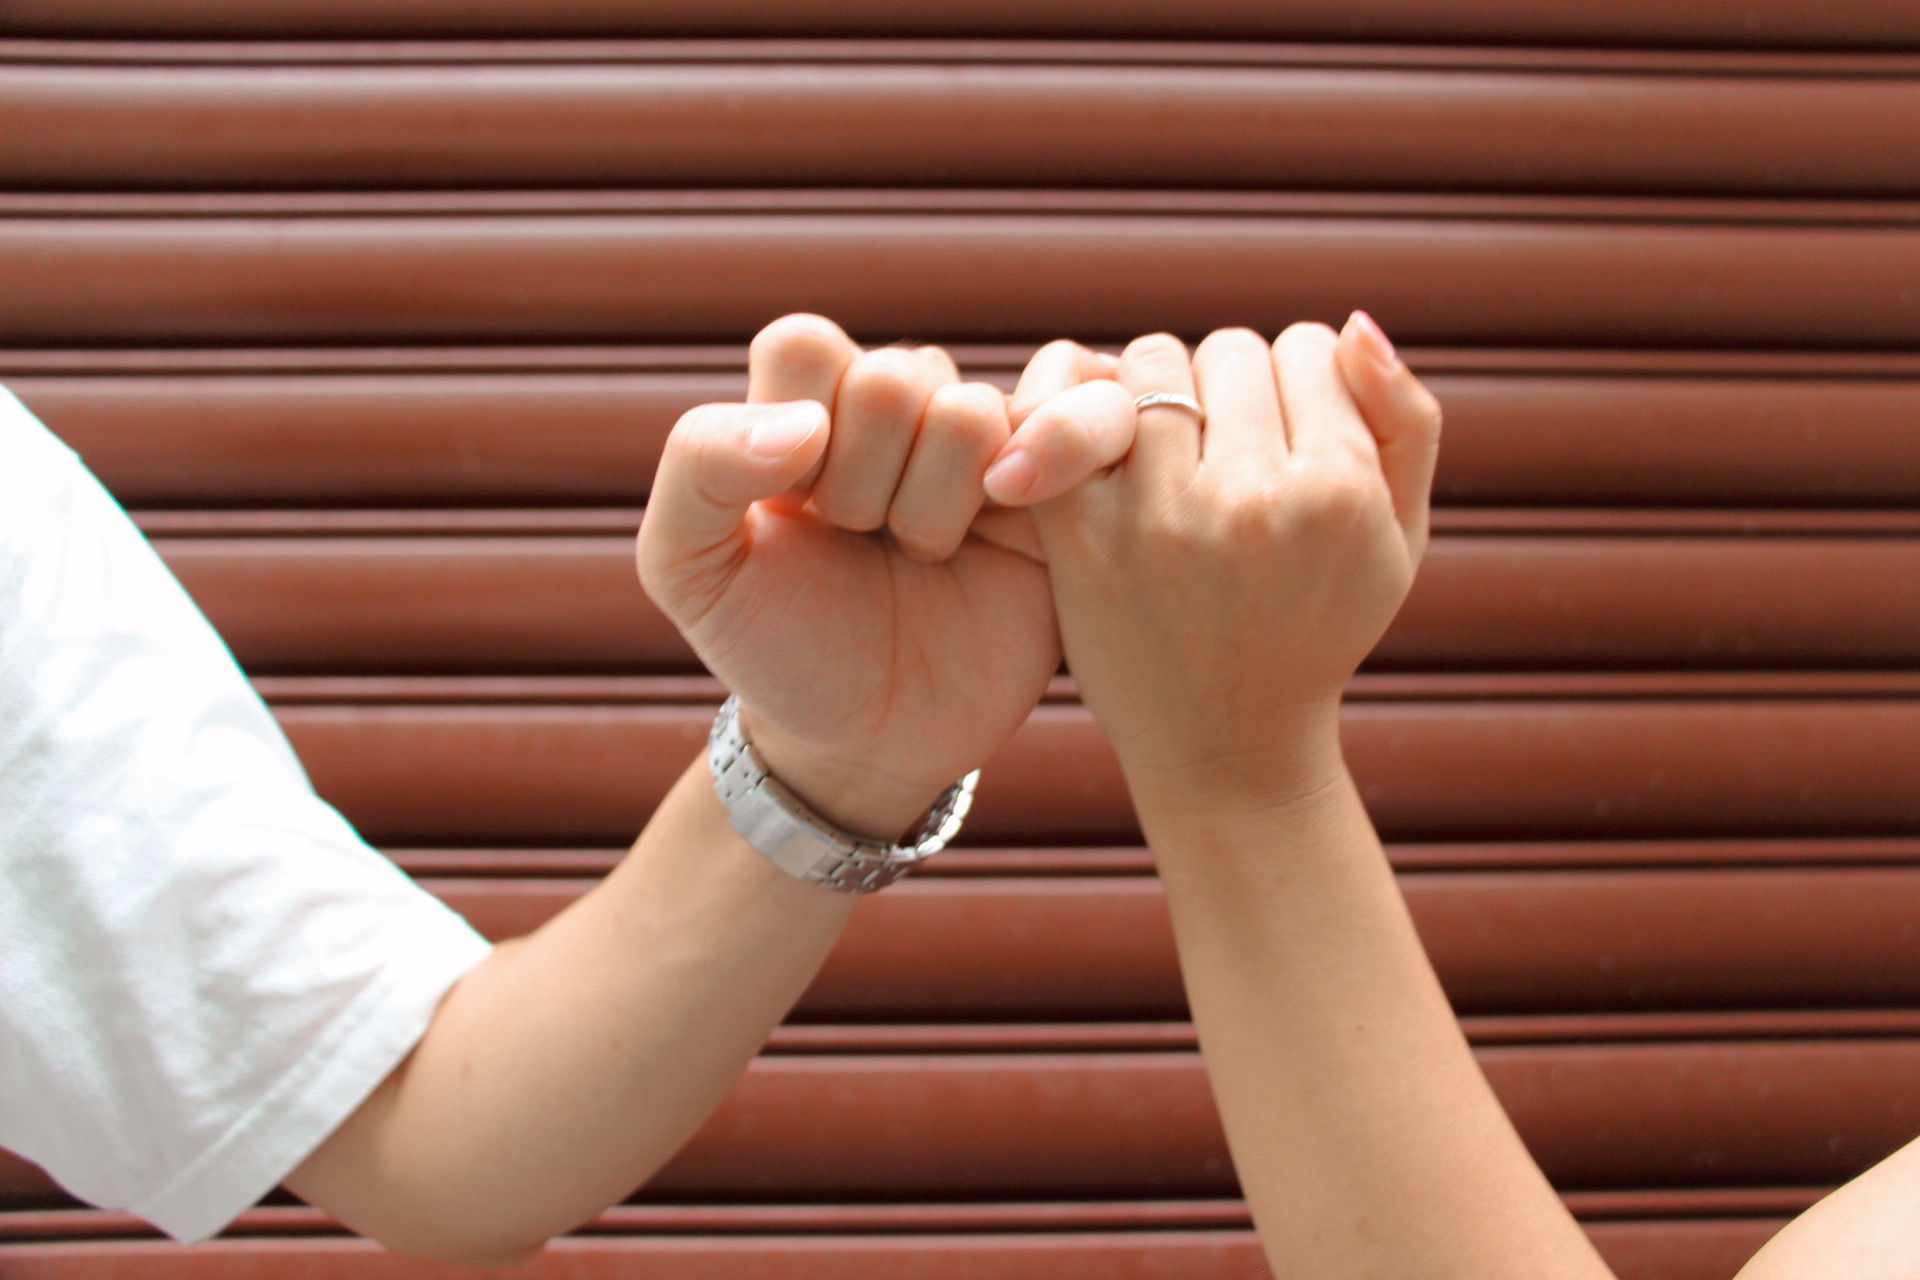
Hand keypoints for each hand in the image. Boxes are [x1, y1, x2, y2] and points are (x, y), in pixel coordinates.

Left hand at [636, 314, 1134, 839]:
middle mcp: (898, 407)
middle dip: (862, 488)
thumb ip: (699, 470)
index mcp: (808, 402)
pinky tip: (1002, 534)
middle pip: (891, 377)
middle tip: (861, 546)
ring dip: (934, 509)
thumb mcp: (691, 571)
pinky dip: (1035, 472)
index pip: (804, 344)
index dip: (797, 432)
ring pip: (970, 411)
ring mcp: (980, 440)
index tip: (793, 510)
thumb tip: (803, 425)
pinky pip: (1068, 418)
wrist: (874, 739)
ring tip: (920, 556)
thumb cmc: (779, 648)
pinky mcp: (1056, 478)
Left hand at [1008, 313, 1442, 816]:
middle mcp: (1250, 502)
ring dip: (1161, 396)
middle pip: (1230, 349)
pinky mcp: (1083, 539)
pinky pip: (1074, 416)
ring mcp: (1160, 519)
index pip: (1310, 346)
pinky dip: (1086, 418)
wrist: (1228, 745)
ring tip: (1177, 455)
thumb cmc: (1318, 629)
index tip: (1291, 436)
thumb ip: (1407, 421)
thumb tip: (1355, 324)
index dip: (1301, 382)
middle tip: (1232, 452)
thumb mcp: (1401, 539)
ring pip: (1152, 366)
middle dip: (1232, 389)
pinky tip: (1111, 455)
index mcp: (1338, 493)